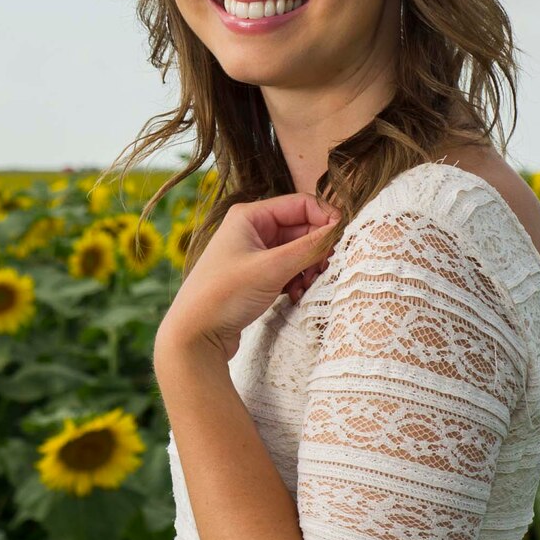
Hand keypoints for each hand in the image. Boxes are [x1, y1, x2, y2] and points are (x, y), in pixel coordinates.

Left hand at [156, 192, 344, 364]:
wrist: (194, 335)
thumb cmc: (223, 295)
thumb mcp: (271, 268)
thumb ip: (309, 248)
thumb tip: (340, 229)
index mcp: (249, 216)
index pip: (301, 204)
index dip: (326, 219)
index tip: (345, 239)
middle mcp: (251, 229)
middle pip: (301, 228)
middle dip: (318, 249)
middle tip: (327, 269)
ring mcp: (253, 253)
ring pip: (297, 251)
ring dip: (309, 268)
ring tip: (307, 286)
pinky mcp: (256, 276)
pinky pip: (289, 270)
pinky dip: (298, 280)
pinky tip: (295, 295)